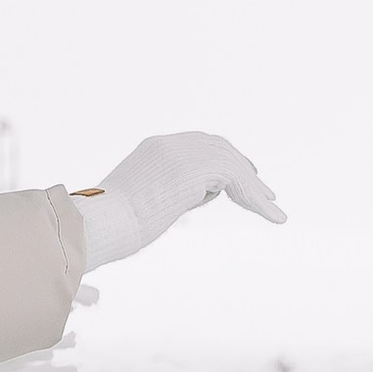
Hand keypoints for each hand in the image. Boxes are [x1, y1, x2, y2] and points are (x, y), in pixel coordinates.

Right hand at [71, 132, 284, 271]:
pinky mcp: (195, 169)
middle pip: (220, 147)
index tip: (242, 178)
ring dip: (254, 188)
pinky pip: (238, 179)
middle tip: (265, 192)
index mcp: (154, 149)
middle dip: (244, 168)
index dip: (224, 160)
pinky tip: (270, 215)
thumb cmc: (110, 227)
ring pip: (232, 164)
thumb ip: (169, 194)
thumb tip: (191, 199)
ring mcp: (182, 153)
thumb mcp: (143, 203)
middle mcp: (170, 144)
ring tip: (273, 209)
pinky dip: (257, 199)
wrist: (99, 226)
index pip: (199, 145)